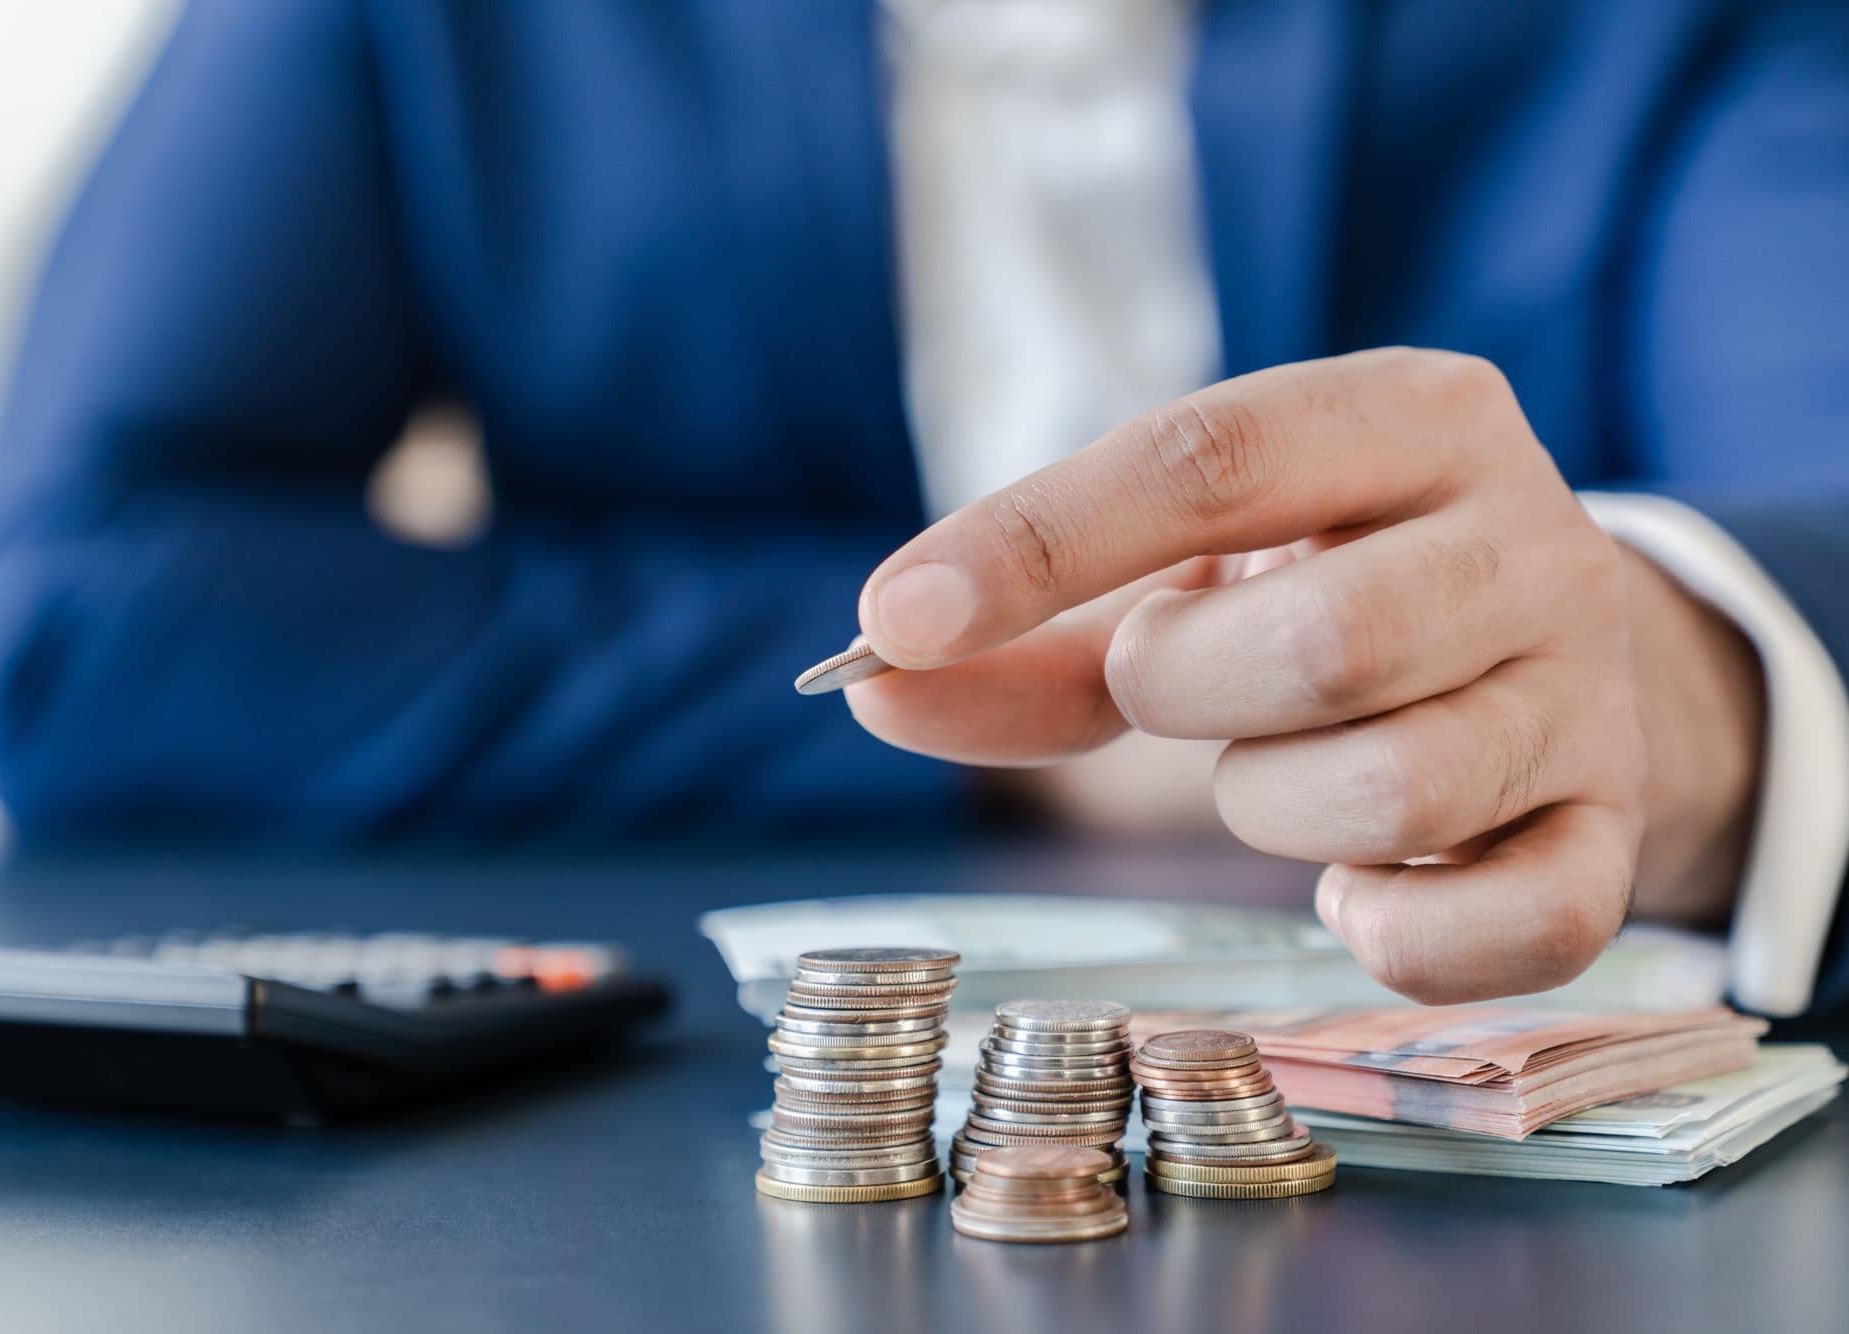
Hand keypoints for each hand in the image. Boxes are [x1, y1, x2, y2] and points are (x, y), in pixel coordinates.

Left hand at [845, 349, 1762, 1003]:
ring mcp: (1589, 689)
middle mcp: (1528, 535)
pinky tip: (1359, 885)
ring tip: (1275, 773)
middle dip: (1185, 692)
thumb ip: (1031, 631)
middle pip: (1326, 642)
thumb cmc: (1322, 595)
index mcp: (1409, 418)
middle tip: (1172, 687)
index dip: (1036, 544)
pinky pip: (1524, 923)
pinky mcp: (1617, 829)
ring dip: (1275, 807)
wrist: (1545, 655)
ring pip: (1401, 788)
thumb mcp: (1184, 579)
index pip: (1210, 458)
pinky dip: (1401, 931)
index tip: (896, 618)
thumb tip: (873, 682)